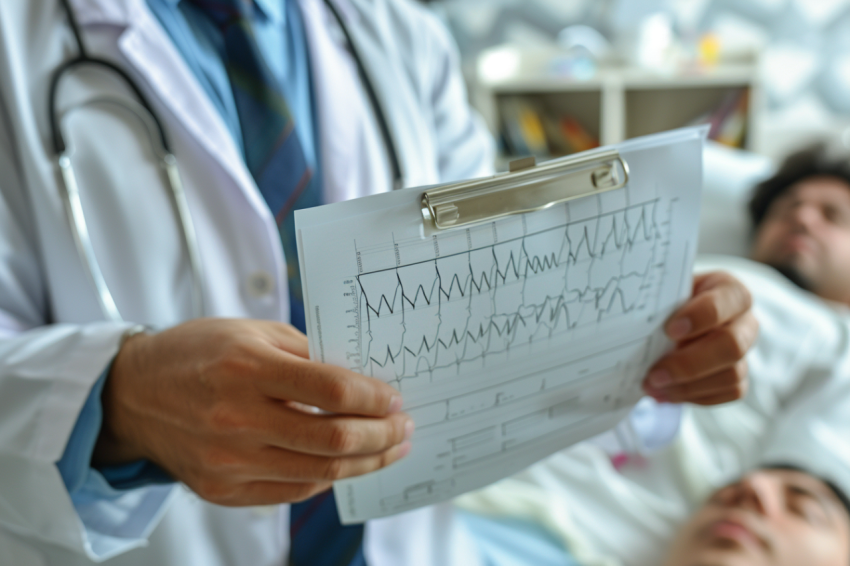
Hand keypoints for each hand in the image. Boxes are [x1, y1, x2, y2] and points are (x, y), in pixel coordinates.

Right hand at [94, 319, 412, 505]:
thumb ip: (306, 354)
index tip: (395, 399)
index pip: (331, 390)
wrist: (132, 395)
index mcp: (247, 368)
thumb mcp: (251, 332)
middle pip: (333, 438)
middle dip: (381, 435)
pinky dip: (328, 476)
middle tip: (403, 428)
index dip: (374, 398)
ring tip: (388, 449)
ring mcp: (229, 461)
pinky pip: (293, 490)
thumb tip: (361, 381)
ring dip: (365, 462)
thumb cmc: (195, 354)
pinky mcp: (222, 489)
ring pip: (320, 472)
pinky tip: (346, 463)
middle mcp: (237, 418)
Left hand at [642, 271, 758, 405]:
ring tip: (654, 388)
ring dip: (688, 387)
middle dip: (689, 364)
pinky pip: (728, 393)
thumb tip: (635, 325)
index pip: (725, 303)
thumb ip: (661, 306)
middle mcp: (745, 321)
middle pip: (732, 346)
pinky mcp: (739, 376)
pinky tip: (667, 394)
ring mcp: (745, 352)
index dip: (699, 317)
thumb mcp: (667, 294)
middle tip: (655, 374)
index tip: (669, 330)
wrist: (679, 318)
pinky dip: (695, 397)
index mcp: (729, 291)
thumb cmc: (672, 302)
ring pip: (731, 375)